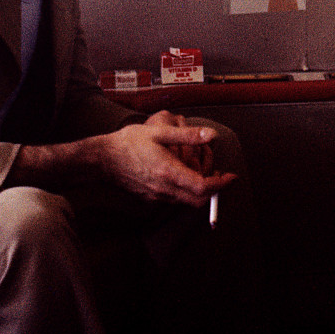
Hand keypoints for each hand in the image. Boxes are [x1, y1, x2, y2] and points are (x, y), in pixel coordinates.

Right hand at [99, 112, 235, 206]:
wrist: (103, 159)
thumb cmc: (129, 143)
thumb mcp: (159, 132)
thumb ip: (188, 135)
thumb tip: (212, 135)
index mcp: (169, 172)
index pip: (203, 187)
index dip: (221, 184)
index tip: (231, 177)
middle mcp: (164, 189)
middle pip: (198, 200)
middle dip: (214, 191)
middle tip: (221, 176)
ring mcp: (157, 196)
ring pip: (187, 201)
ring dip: (200, 191)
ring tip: (204, 173)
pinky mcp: (151, 198)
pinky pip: (175, 199)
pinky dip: (186, 191)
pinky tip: (183, 175)